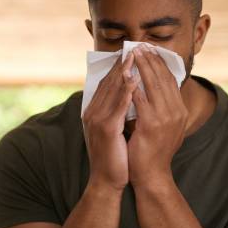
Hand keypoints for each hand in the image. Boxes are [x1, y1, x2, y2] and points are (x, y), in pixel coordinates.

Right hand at [82, 53, 139, 190]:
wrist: (107, 181)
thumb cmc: (114, 156)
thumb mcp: (114, 129)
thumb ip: (117, 112)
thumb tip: (128, 96)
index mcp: (94, 111)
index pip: (107, 83)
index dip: (118, 67)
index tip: (130, 52)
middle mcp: (92, 112)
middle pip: (108, 82)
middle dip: (122, 63)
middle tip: (134, 46)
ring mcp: (98, 120)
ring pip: (112, 90)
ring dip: (124, 71)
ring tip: (135, 56)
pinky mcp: (106, 129)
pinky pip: (118, 106)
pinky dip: (126, 91)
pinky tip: (135, 80)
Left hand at [128, 45, 187, 187]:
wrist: (152, 175)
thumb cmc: (152, 151)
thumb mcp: (163, 126)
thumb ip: (161, 108)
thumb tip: (152, 89)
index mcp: (179, 111)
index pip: (170, 80)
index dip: (159, 64)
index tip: (149, 50)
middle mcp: (176, 112)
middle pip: (163, 78)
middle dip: (150, 60)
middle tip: (139, 46)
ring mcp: (165, 118)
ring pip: (153, 84)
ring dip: (141, 67)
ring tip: (132, 54)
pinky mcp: (151, 124)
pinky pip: (140, 99)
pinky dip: (132, 85)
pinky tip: (125, 75)